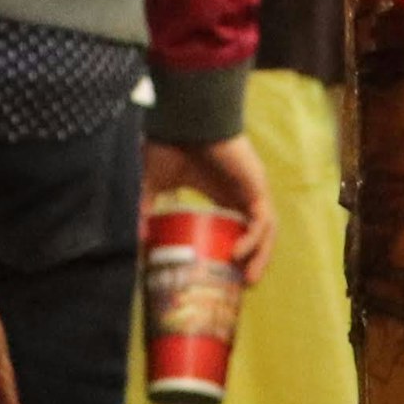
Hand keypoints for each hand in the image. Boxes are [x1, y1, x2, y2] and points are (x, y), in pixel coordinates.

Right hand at [145, 135, 276, 284]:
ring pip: (265, 231)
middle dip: (251, 261)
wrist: (185, 117)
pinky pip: (264, 220)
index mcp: (222, 191)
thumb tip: (137, 238)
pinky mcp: (256, 185)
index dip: (232, 251)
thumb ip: (145, 206)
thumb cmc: (171, 141)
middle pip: (256, 233)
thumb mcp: (153, 182)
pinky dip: (255, 239)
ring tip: (246, 280)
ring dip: (260, 257)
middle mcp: (240, 192)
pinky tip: (238, 253)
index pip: (237, 226)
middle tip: (237, 287)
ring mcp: (251, 188)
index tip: (220, 274)